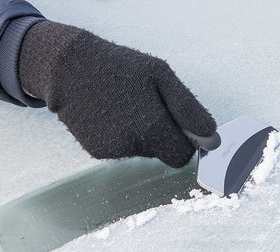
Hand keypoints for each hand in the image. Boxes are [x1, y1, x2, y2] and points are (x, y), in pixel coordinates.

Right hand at [19, 21, 215, 167]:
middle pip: (162, 154)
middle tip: (149, 108)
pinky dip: (122, 136)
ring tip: (125, 106)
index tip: (175, 123)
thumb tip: (212, 141)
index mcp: (151, 128)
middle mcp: (132, 146)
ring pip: (142, 152)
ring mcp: (112, 152)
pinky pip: (122, 150)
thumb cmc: (120, 67)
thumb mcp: (161, 77)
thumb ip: (190, 111)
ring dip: (141, 134)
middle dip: (163, 137)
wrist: (67, 68)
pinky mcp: (96, 152)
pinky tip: (110, 115)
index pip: (181, 156)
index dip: (182, 140)